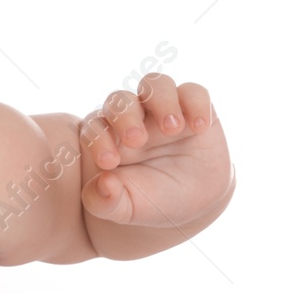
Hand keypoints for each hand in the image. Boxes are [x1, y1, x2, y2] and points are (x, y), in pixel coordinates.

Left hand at [77, 73, 232, 227]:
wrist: (190, 202)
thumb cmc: (149, 199)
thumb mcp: (125, 209)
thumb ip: (104, 202)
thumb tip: (103, 184)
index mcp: (107, 137)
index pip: (93, 126)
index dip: (97, 139)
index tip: (108, 162)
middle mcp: (132, 117)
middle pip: (120, 99)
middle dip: (124, 116)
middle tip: (137, 140)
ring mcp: (162, 109)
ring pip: (154, 84)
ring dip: (161, 100)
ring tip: (172, 129)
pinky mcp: (193, 108)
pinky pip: (193, 91)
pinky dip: (196, 103)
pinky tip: (199, 127)